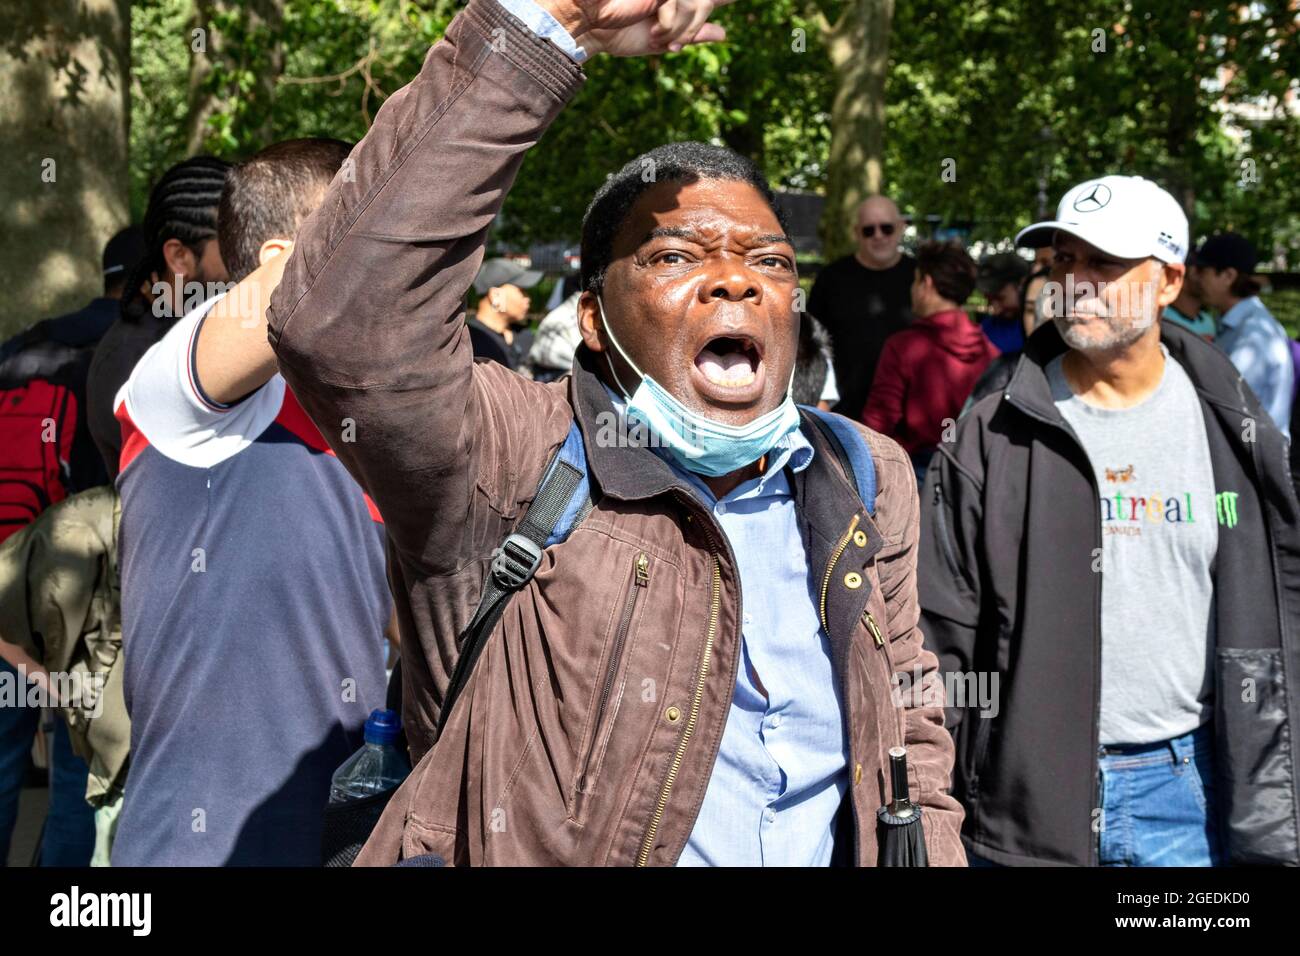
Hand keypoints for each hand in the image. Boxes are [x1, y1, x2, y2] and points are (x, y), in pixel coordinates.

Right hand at [539, 0, 734, 57]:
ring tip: (659, 38)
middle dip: (692, 29)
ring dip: (680, 29)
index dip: (716, 7)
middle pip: (706, 3)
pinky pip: (678, 3)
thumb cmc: (621, 34)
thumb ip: (692, 35)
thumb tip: (724, 33)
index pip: (706, 2)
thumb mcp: (663, 40)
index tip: (721, 11)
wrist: (595, 31)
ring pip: (697, 3)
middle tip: (672, 46)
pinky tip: (655, 30)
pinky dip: (671, 23)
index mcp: (676, 1)